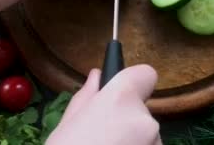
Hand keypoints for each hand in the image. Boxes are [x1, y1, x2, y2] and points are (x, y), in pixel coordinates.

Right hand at [46, 65, 161, 144]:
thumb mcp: (66, 125)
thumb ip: (87, 97)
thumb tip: (97, 75)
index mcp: (121, 98)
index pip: (146, 74)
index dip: (134, 83)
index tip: (120, 96)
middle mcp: (146, 119)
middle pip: (142, 113)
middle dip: (126, 124)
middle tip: (101, 140)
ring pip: (146, 139)